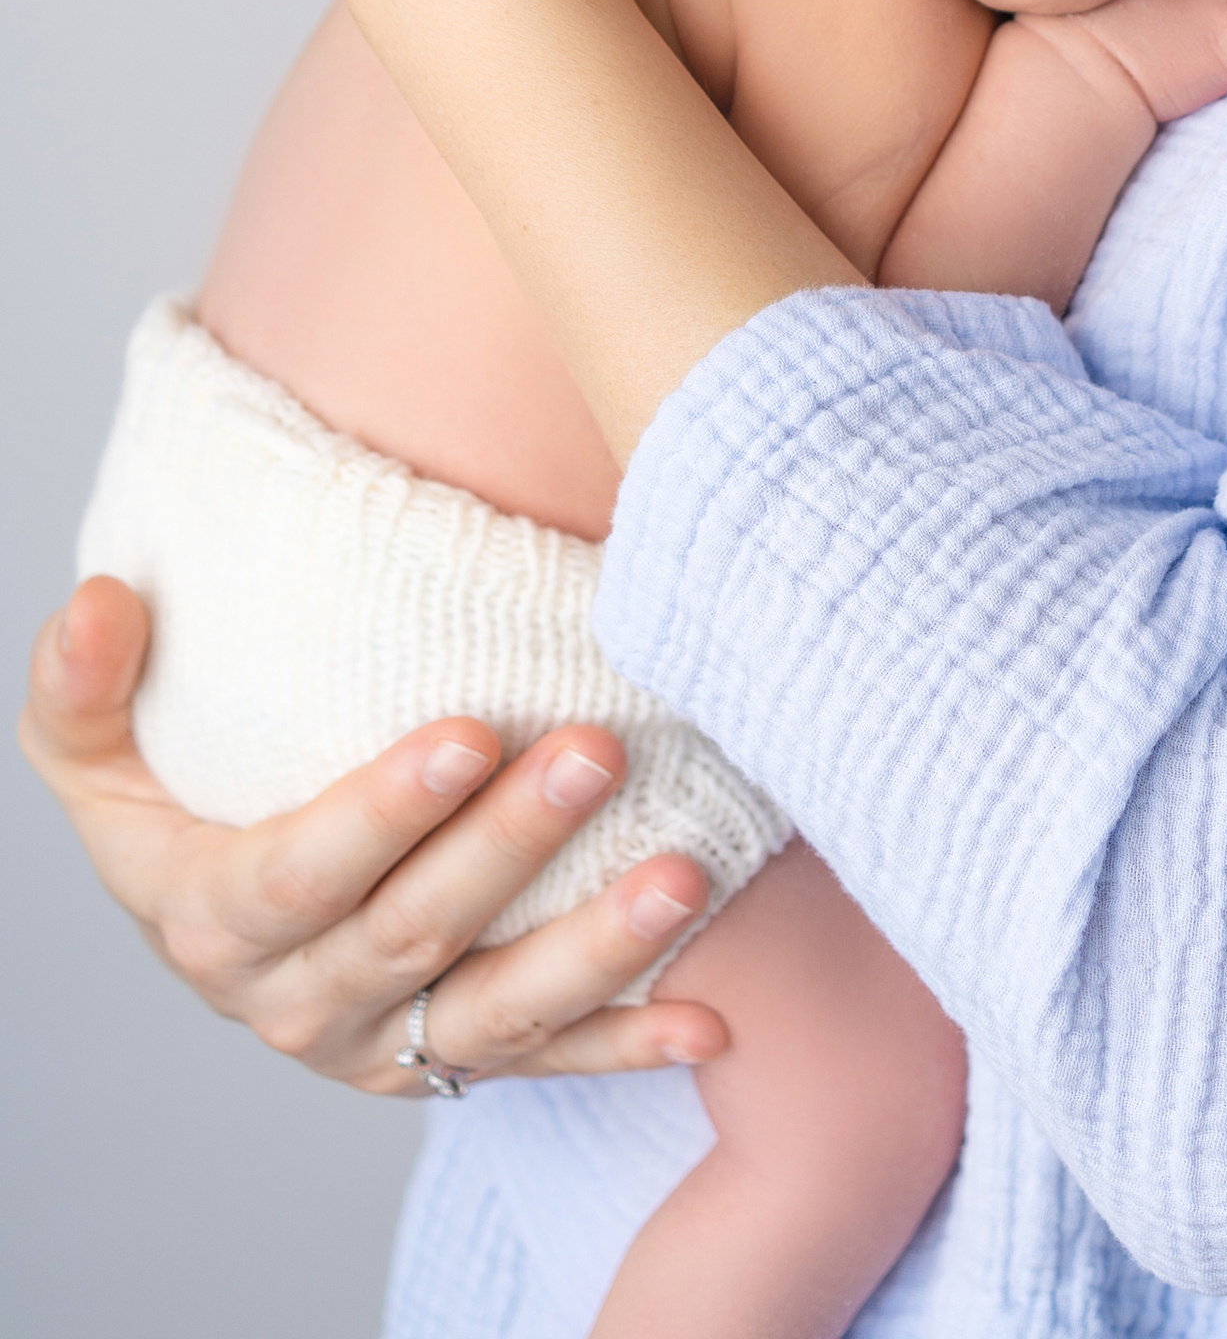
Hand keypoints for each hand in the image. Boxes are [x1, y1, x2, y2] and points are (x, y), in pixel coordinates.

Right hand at [20, 579, 728, 1089]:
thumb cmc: (166, 801)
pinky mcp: (450, 1063)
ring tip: (682, 878)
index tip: (468, 734)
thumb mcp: (93, 754)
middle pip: (416, 932)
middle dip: (512, 847)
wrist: (210, 922)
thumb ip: (83, 684)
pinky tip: (707, 1015)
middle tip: (598, 752)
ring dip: (596, 951)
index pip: (303, 873)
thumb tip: (101, 600)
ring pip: (496, 1012)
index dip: (383, 813)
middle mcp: (301, 1000)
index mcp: (213, 917)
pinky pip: (547, 1062)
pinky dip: (629, 1044)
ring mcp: (383, 1044)